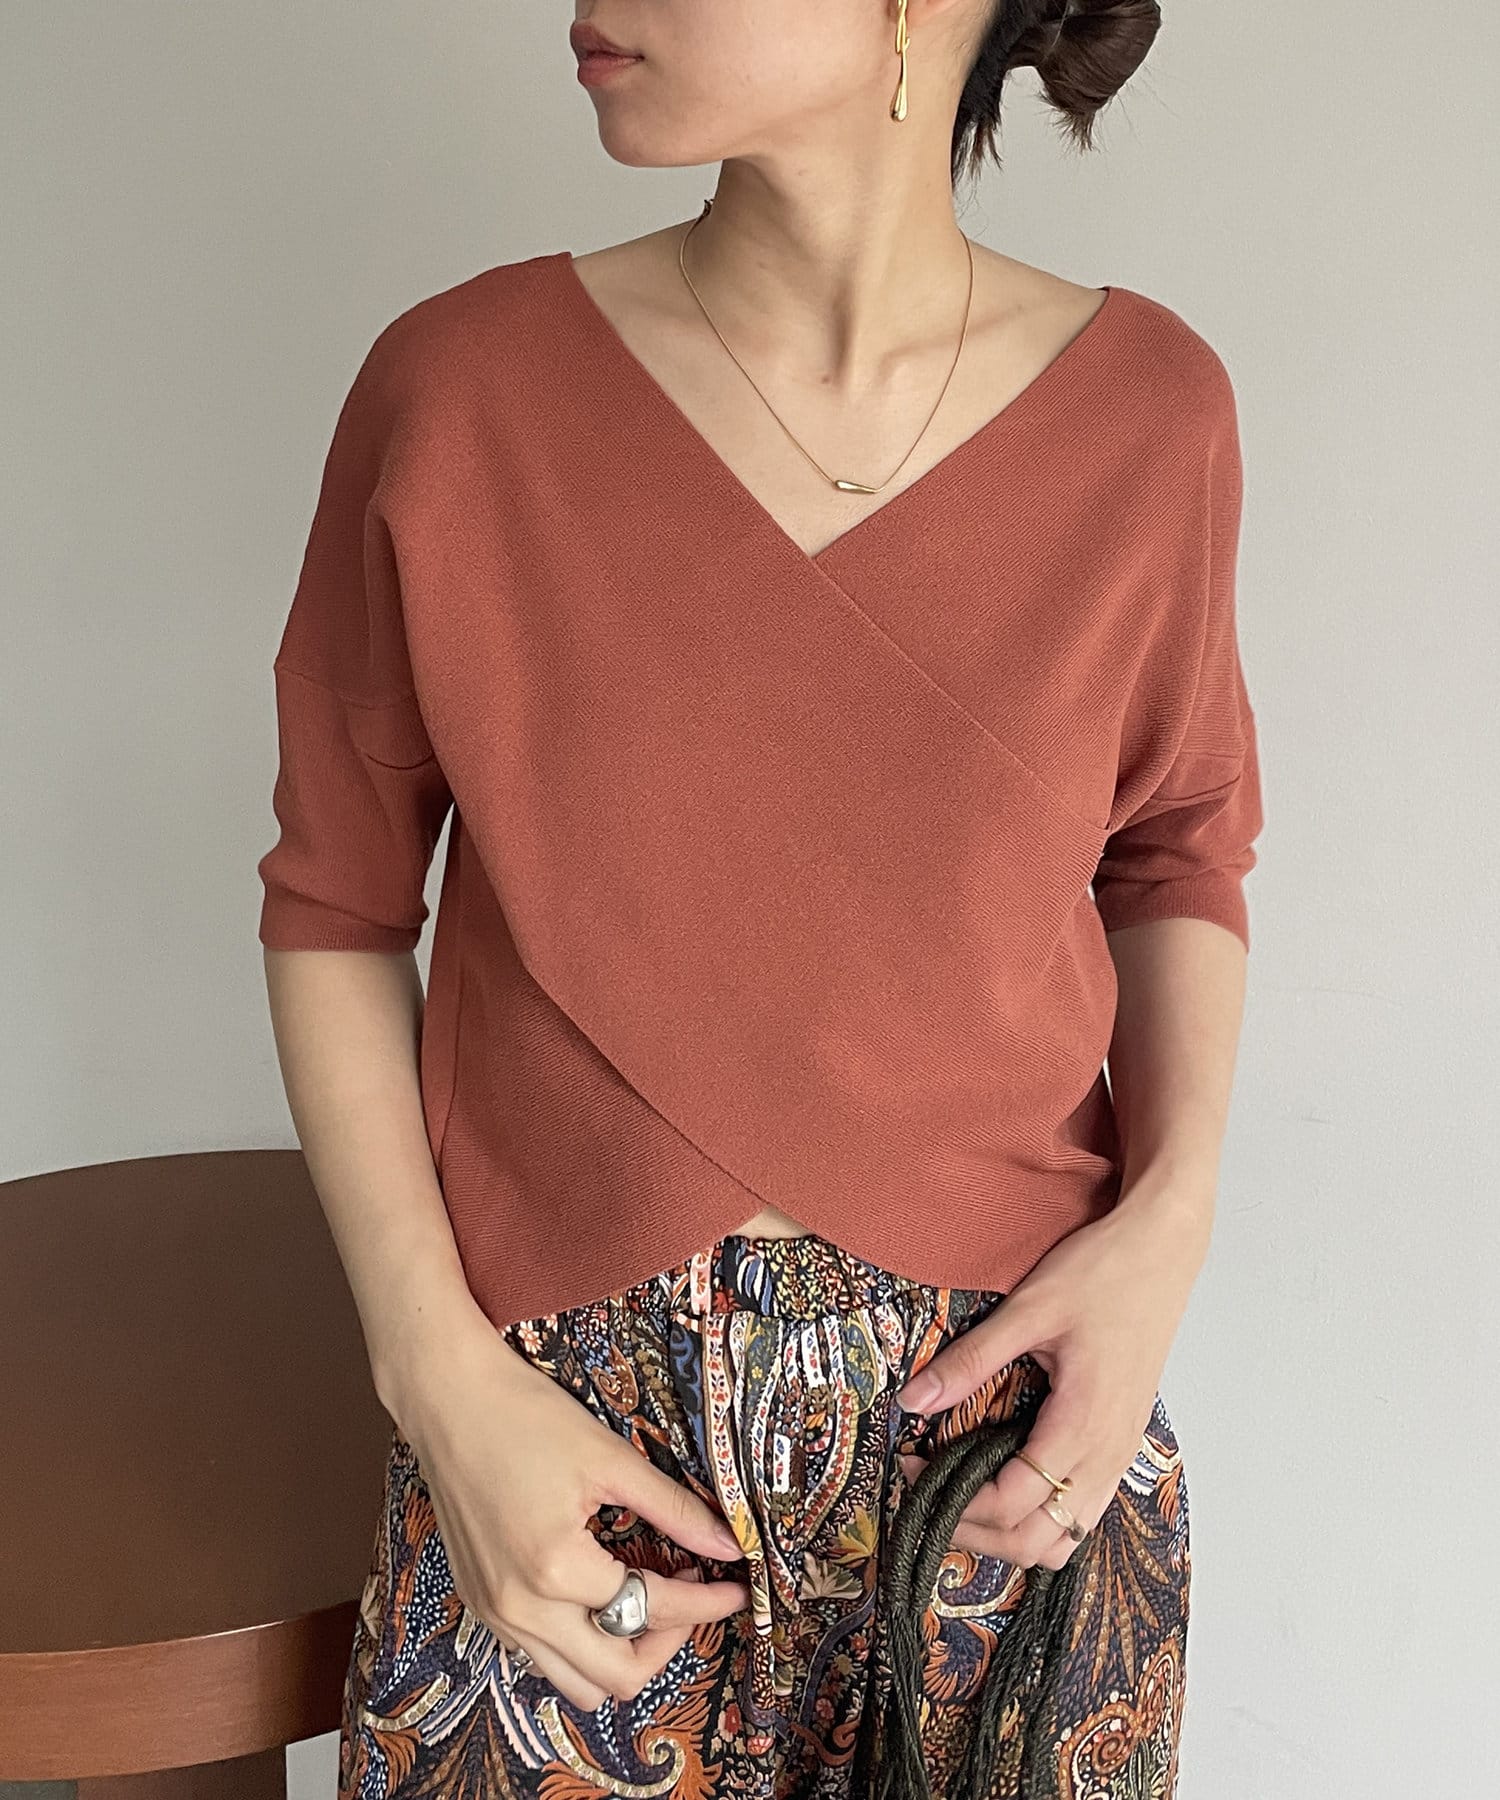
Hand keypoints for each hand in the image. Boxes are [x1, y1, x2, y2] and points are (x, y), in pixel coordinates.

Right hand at [397, 1318, 749, 1712]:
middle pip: (615, 1678)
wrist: (448, 1400)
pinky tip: (601, 1588)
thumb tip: (726, 1544)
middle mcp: (520, 1608)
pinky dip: (581, 1640)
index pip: (652, 1610)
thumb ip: (673, 1509)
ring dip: (622, 1651)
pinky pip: (540, 1655)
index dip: (705, 1601)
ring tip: (649, 1594)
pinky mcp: (481, 1604)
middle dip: (668, 1641)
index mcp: (556, 1569)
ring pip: (574, 1681)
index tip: (735, 1586)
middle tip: (691, 1593)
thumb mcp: (610, 1458)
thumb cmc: (525, 1416)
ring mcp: (495, 1613)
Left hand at [893, 1185, 1209, 1572]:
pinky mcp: (1123, 1442)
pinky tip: (1008, 1480)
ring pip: (1066, 1537)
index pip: (1010, 1503)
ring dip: (1012, 1534)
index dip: (954, 1498)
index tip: (912, 1466)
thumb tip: (913, 1399)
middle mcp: (1107, 1455)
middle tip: (929, 1495)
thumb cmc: (1104, 1274)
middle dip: (976, 1532)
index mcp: (1082, 1427)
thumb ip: (970, 1360)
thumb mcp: (1028, 1309)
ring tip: (964, 1496)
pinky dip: (1043, 1517)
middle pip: (1037, 1541)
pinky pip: (1084, 1510)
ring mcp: (1121, 1453)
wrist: (1163, 1252)